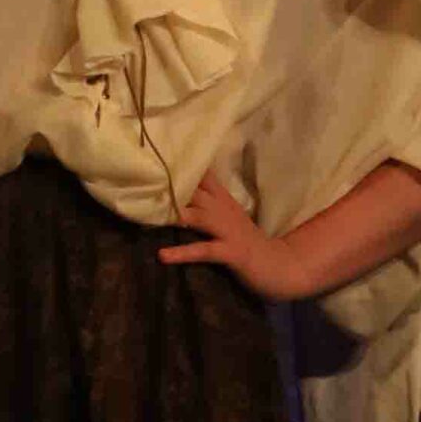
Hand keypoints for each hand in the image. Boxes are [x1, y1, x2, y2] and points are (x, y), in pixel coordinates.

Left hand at [158, 175, 317, 301]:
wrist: (278, 265)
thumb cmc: (246, 242)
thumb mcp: (227, 218)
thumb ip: (207, 203)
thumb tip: (178, 194)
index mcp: (223, 200)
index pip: (201, 176)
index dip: (180, 165)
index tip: (156, 156)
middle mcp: (224, 210)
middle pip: (195, 192)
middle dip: (170, 188)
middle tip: (143, 182)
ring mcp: (228, 230)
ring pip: (198, 216)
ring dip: (175, 214)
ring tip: (149, 214)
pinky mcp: (231, 252)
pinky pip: (204, 250)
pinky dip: (183, 252)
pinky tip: (163, 255)